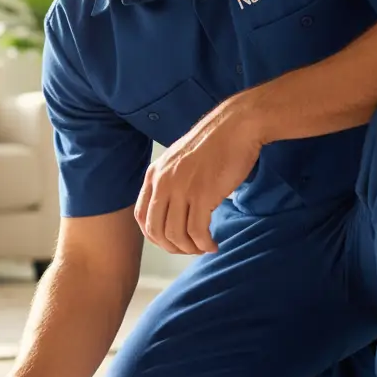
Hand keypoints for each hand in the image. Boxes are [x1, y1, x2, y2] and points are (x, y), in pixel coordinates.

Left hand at [135, 96, 263, 254]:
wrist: (236, 126)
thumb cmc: (214, 144)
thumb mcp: (179, 160)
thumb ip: (170, 182)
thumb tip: (171, 210)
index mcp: (154, 174)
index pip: (141, 216)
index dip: (153, 236)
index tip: (170, 242)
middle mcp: (163, 182)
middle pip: (156, 230)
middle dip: (171, 247)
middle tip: (189, 249)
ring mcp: (182, 189)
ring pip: (175, 234)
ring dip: (189, 248)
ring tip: (203, 247)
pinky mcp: (203, 194)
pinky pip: (197, 232)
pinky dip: (204, 244)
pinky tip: (212, 244)